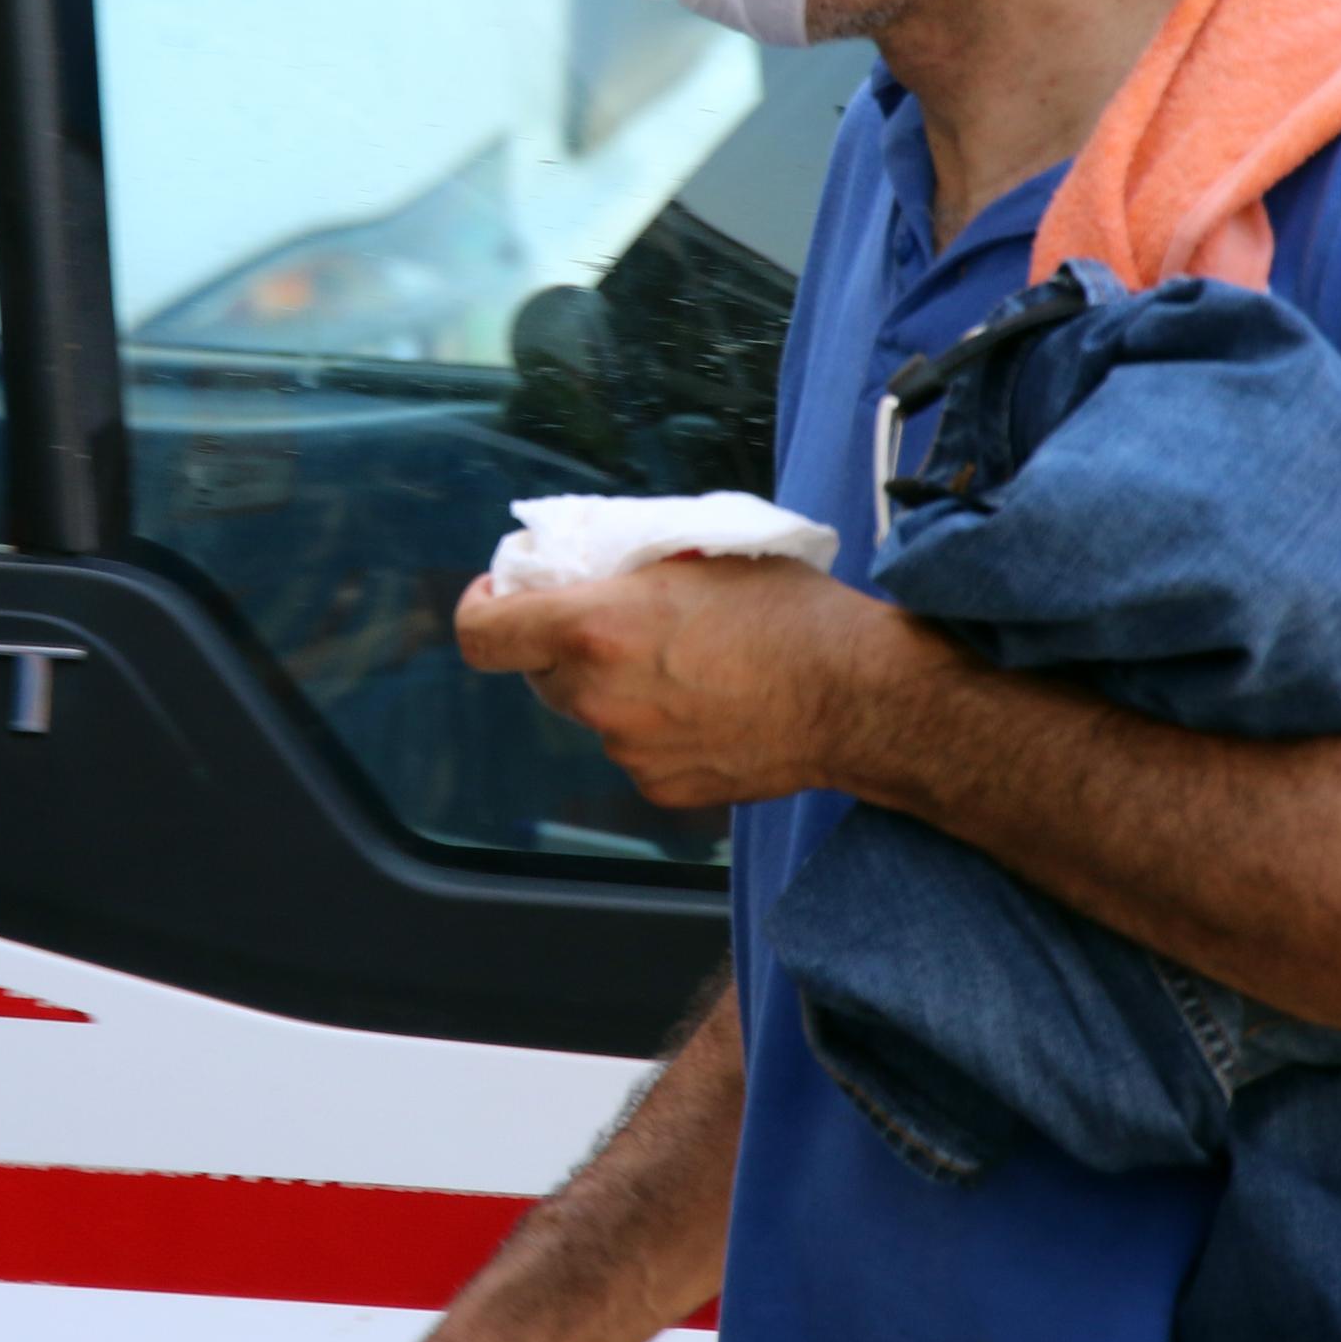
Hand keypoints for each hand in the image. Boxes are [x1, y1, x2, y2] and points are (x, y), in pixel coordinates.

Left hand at [452, 557, 910, 811]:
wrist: (857, 696)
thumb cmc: (790, 613)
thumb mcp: (699, 554)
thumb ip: (626, 568)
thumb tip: (591, 571)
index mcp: (595, 628)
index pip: (483, 634)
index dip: (483, 609)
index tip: (502, 595)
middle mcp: (599, 697)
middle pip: (543, 674)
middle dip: (569, 648)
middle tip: (622, 625)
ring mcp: (628, 750)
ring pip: (595, 713)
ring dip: (621, 688)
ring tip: (691, 667)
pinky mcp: (662, 787)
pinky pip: (637, 750)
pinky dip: (659, 728)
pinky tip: (713, 706)